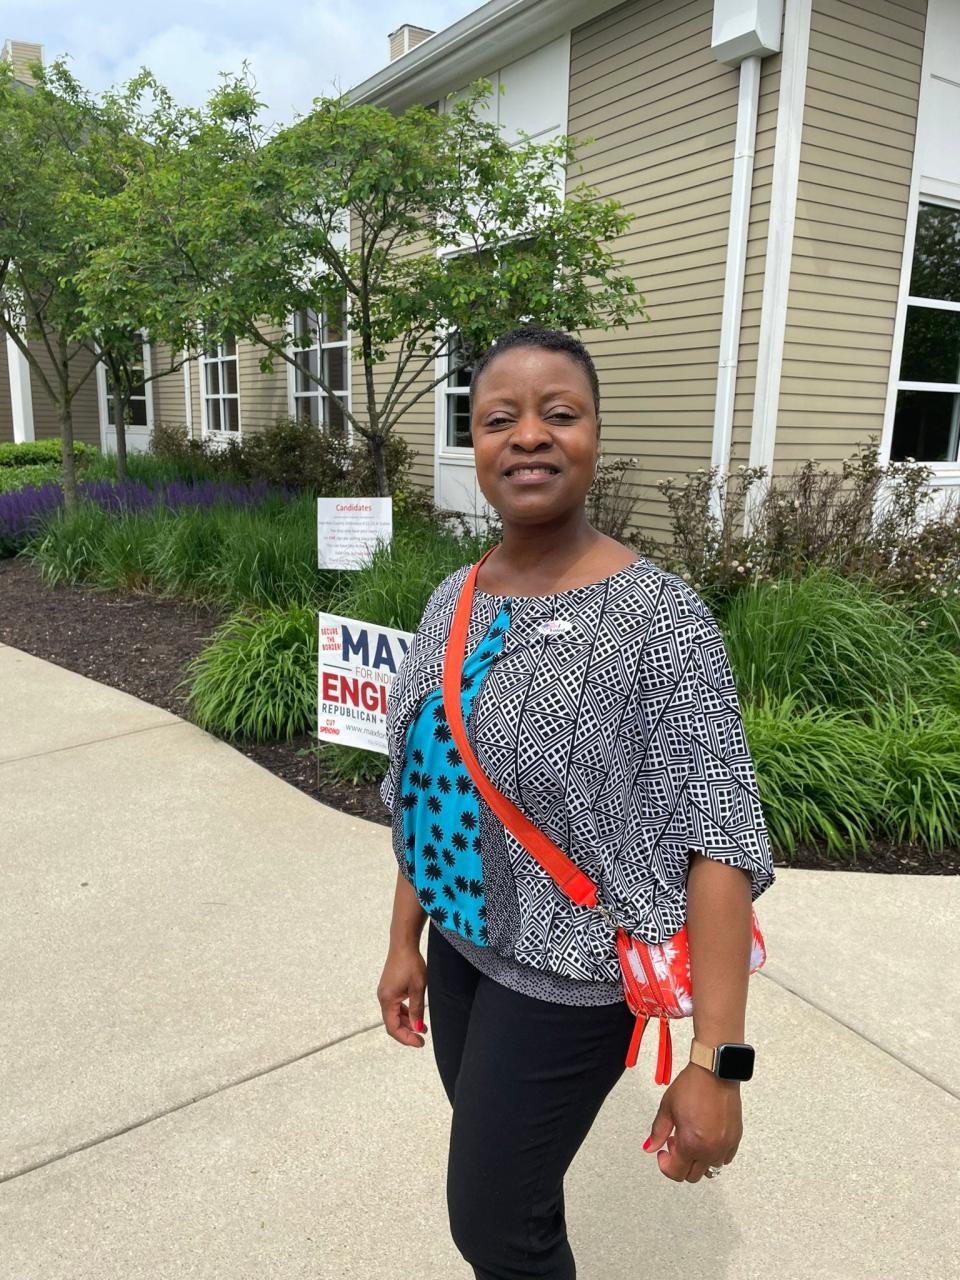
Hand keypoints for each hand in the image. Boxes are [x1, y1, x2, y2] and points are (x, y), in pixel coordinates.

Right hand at [377, 943, 427, 1048]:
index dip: (406, 1038)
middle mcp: (383, 998)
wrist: (403, 944)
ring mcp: (385, 993)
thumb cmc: (411, 963)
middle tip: (422, 1039)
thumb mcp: (418, 988)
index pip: (393, 1028)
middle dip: (407, 1033)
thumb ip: (417, 1010)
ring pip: (394, 1015)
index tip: (420, 1043)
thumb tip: (418, 1029)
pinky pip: (395, 1006)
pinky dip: (405, 1013)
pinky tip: (416, 1015)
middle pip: (392, 1023)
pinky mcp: (389, 988)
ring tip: (422, 1028)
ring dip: (407, 1023)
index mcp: (387, 1000)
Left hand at [642, 1063, 741, 1182]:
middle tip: (675, 1143)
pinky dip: (714, 1154)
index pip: (676, 1173)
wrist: (715, 1072)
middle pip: (692, 1176)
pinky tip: (706, 1137)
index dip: (665, 1165)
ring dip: (698, 1160)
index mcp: (691, 1144)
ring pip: (709, 1169)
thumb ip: (658, 1132)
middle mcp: (710, 1150)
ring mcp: (725, 1146)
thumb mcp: (667, 1107)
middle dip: (680, 1163)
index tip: (663, 1154)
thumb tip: (650, 1147)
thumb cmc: (693, 1085)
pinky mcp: (736, 1139)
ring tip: (691, 1139)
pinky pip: (724, 1159)